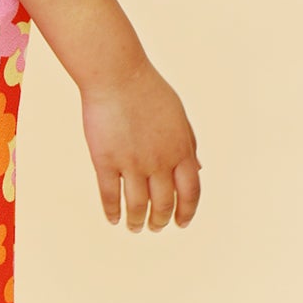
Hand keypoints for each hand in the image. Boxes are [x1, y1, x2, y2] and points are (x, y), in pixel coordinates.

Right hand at [80, 58, 201, 231]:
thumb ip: (189, 144)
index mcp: (181, 151)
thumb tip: (197, 168)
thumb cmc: (148, 91)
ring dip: (137, 221)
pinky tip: (113, 218)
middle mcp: (159, 162)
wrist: (117, 76)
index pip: (190, 193)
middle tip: (155, 227)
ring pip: (137, 205)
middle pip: (163, 203)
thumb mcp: (178, 117)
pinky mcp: (105, 161)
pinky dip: (113, 211)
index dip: (187, 212)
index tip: (181, 223)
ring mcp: (132, 163)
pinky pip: (110, 195)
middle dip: (160, 220)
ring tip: (135, 227)